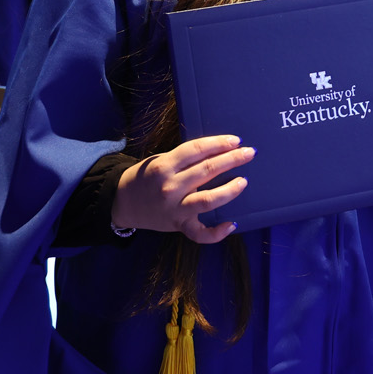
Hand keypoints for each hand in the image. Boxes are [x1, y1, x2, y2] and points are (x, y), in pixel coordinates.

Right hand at [110, 134, 252, 242]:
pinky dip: (217, 232)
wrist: (122, 202)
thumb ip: (184, 159)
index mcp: (164, 166)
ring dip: (229, 190)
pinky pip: (199, 234)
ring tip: (244, 181)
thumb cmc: (147, 177)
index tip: (236, 140)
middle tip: (250, 153)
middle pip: (206, 170)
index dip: (218, 143)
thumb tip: (218, 151)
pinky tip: (232, 224)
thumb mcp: (160, 161)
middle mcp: (170, 187)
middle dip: (232, 160)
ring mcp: (174, 208)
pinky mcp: (177, 225)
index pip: (196, 150)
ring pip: (208, 200)